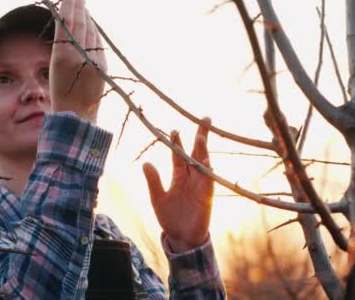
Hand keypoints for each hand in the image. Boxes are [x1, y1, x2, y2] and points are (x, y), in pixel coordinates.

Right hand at [49, 0, 106, 122]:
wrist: (76, 115)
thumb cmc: (61, 91)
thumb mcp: (55, 68)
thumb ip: (64, 46)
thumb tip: (72, 26)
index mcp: (62, 56)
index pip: (67, 25)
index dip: (68, 8)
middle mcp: (79, 57)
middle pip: (80, 26)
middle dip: (79, 9)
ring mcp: (93, 61)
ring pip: (91, 33)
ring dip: (88, 19)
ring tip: (84, 7)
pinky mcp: (103, 67)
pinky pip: (98, 44)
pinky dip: (94, 33)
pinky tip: (92, 26)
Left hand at [142, 118, 213, 252]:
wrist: (181, 237)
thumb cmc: (170, 218)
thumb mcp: (157, 198)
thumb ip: (153, 181)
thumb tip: (146, 162)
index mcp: (179, 176)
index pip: (179, 154)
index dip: (177, 142)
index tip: (174, 130)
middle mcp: (191, 177)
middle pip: (196, 152)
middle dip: (200, 135)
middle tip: (204, 118)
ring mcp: (200, 185)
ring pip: (203, 163)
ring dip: (203, 150)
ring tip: (201, 136)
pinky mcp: (206, 196)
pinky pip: (208, 181)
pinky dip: (208, 171)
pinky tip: (206, 160)